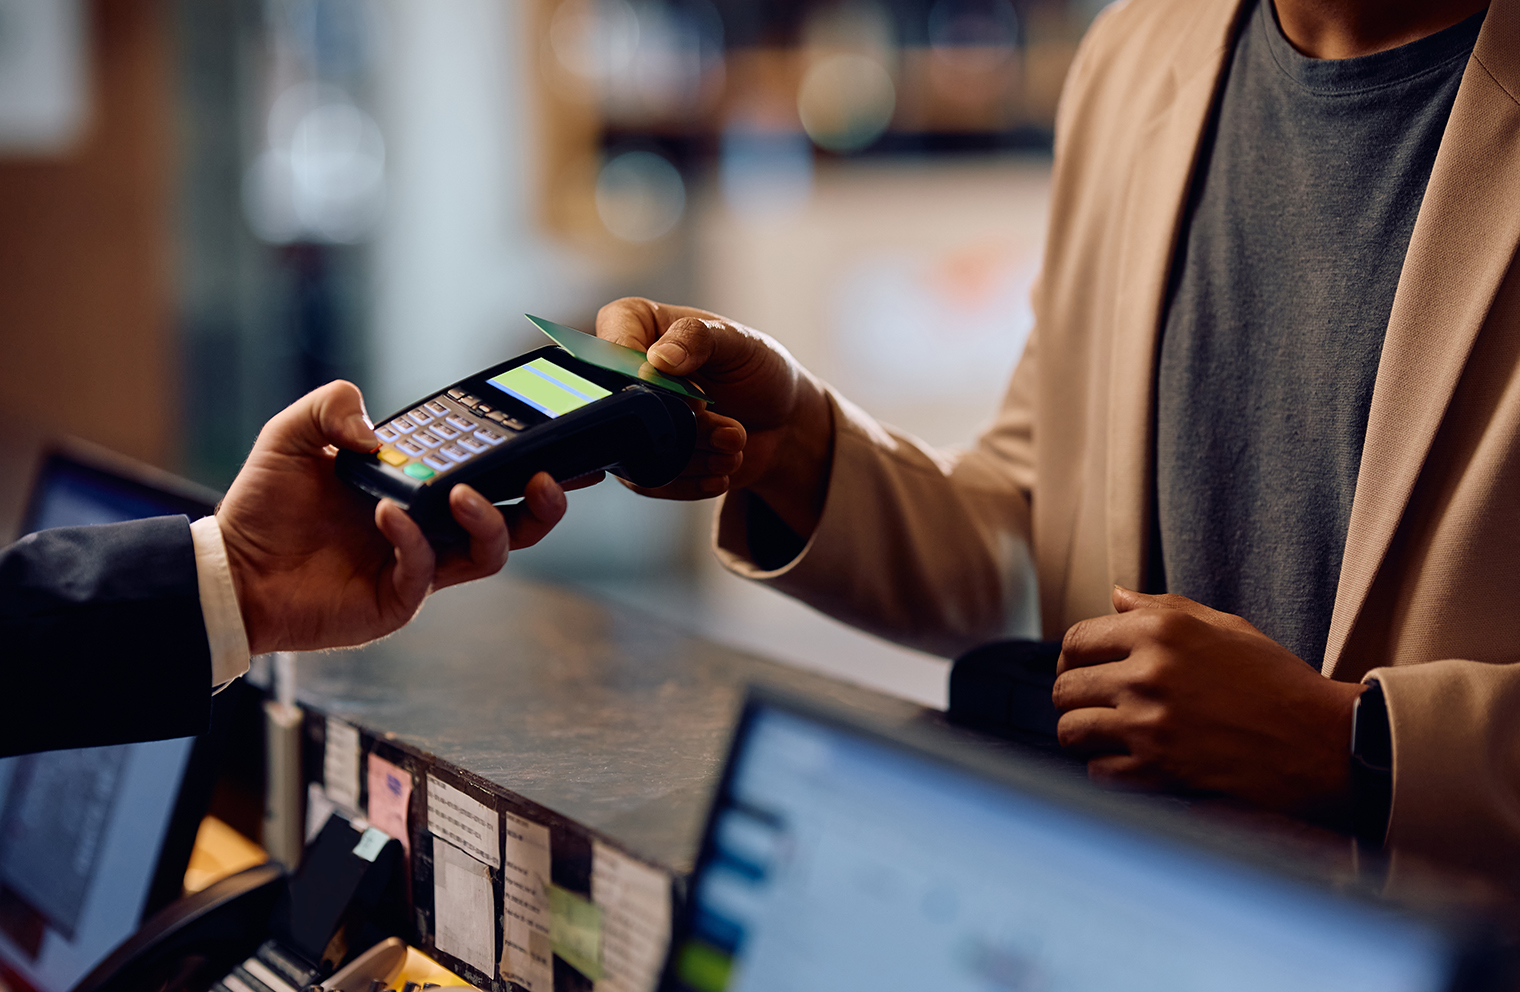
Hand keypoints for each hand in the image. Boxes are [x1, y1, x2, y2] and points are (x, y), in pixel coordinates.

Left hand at [217, 380, 572, 653]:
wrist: (229, 571)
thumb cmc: (264, 508)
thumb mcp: (291, 435)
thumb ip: (331, 408)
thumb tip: (377, 433)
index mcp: (419, 490)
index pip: (488, 475)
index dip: (526, 459)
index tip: (554, 436)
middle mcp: (430, 530)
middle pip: (516, 524)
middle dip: (545, 503)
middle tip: (550, 477)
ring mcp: (419, 567)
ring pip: (490, 552)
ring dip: (490, 520)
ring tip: (464, 495)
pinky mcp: (397, 601)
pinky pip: (426, 570)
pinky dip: (414, 539)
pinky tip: (388, 514)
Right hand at [596, 297, 832, 536]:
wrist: (783, 421)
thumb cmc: (757, 369)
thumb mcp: (739, 342)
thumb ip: (699, 338)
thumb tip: (659, 358)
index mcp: (633, 323)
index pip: (610, 348)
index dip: (648, 379)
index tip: (697, 396)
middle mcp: (621, 372)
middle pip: (623, 408)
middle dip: (683, 425)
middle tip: (728, 428)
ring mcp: (630, 419)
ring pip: (636, 449)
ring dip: (693, 456)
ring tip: (734, 443)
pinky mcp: (642, 459)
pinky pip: (647, 481)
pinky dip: (690, 481)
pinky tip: (722, 468)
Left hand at [1053, 587, 1366, 821]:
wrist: (1322, 743)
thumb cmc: (1278, 682)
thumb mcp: (1226, 627)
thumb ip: (1162, 609)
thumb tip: (1115, 597)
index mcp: (1161, 631)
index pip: (1077, 640)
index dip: (1075, 656)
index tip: (1086, 668)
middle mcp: (1148, 673)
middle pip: (1065, 687)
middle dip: (1074, 696)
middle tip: (1094, 704)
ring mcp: (1149, 724)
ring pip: (1071, 730)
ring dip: (1082, 734)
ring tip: (1104, 734)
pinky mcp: (1158, 769)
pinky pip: (1097, 771)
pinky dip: (1106, 769)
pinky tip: (1128, 762)